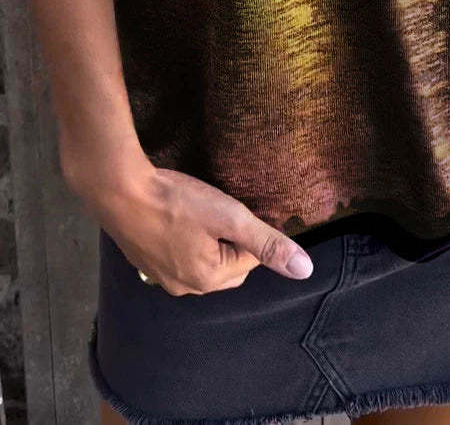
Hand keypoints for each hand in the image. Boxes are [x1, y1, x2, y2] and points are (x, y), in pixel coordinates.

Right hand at [67, 150, 314, 294]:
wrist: (118, 189)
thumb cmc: (174, 202)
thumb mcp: (229, 216)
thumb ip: (267, 242)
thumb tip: (305, 269)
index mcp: (208, 280)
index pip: (251, 259)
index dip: (248, 229)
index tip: (233, 207)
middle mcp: (184, 288)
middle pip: (227, 264)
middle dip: (231, 239)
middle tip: (218, 208)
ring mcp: (159, 276)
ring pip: (202, 259)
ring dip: (208, 240)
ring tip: (198, 211)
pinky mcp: (144, 260)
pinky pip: (178, 254)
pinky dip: (184, 239)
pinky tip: (176, 216)